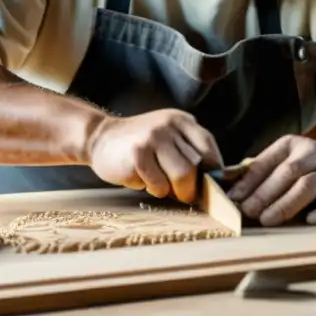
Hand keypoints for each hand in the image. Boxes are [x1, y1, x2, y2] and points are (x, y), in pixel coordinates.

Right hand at [86, 109, 223, 203]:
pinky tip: (143, 181)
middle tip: (182, 194)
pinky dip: (154, 190)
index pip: (209, 148)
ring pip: (182, 175)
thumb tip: (215, 183)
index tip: (207, 187)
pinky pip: (158, 184)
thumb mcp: (168, 138)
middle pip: (197, 166)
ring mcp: (154, 137)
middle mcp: (170, 125)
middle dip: (191, 187)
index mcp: (182, 121)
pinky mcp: (138, 153)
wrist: (100, 139)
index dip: (212, 171)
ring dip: (174, 190)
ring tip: (162, 187)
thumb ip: (189, 152)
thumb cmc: (140, 147)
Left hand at [226, 135, 315, 226]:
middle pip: (286, 173)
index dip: (248, 181)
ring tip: (268, 220)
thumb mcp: (286, 158)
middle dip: (264, 193)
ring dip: (286, 204)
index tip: (232, 198)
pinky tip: (310, 221)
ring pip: (308, 185)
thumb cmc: (309, 165)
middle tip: (248, 212)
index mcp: (291, 145)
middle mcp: (312, 153)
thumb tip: (225, 183)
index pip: (266, 162)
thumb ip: (260, 170)